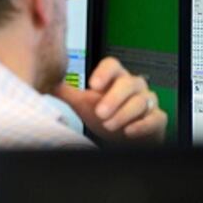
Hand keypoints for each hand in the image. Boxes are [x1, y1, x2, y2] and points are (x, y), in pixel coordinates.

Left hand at [51, 57, 166, 143]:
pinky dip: (142, 125)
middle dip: (113, 99)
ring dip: (123, 114)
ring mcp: (147, 101)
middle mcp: (133, 85)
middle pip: (127, 84)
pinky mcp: (157, 118)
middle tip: (99, 112)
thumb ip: (66, 91)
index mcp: (115, 77)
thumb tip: (46, 81)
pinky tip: (129, 131)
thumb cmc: (103, 116)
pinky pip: (155, 118)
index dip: (104, 73)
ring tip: (109, 125)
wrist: (121, 137)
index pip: (112, 65)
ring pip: (140, 101)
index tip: (92, 85)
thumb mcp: (82, 103)